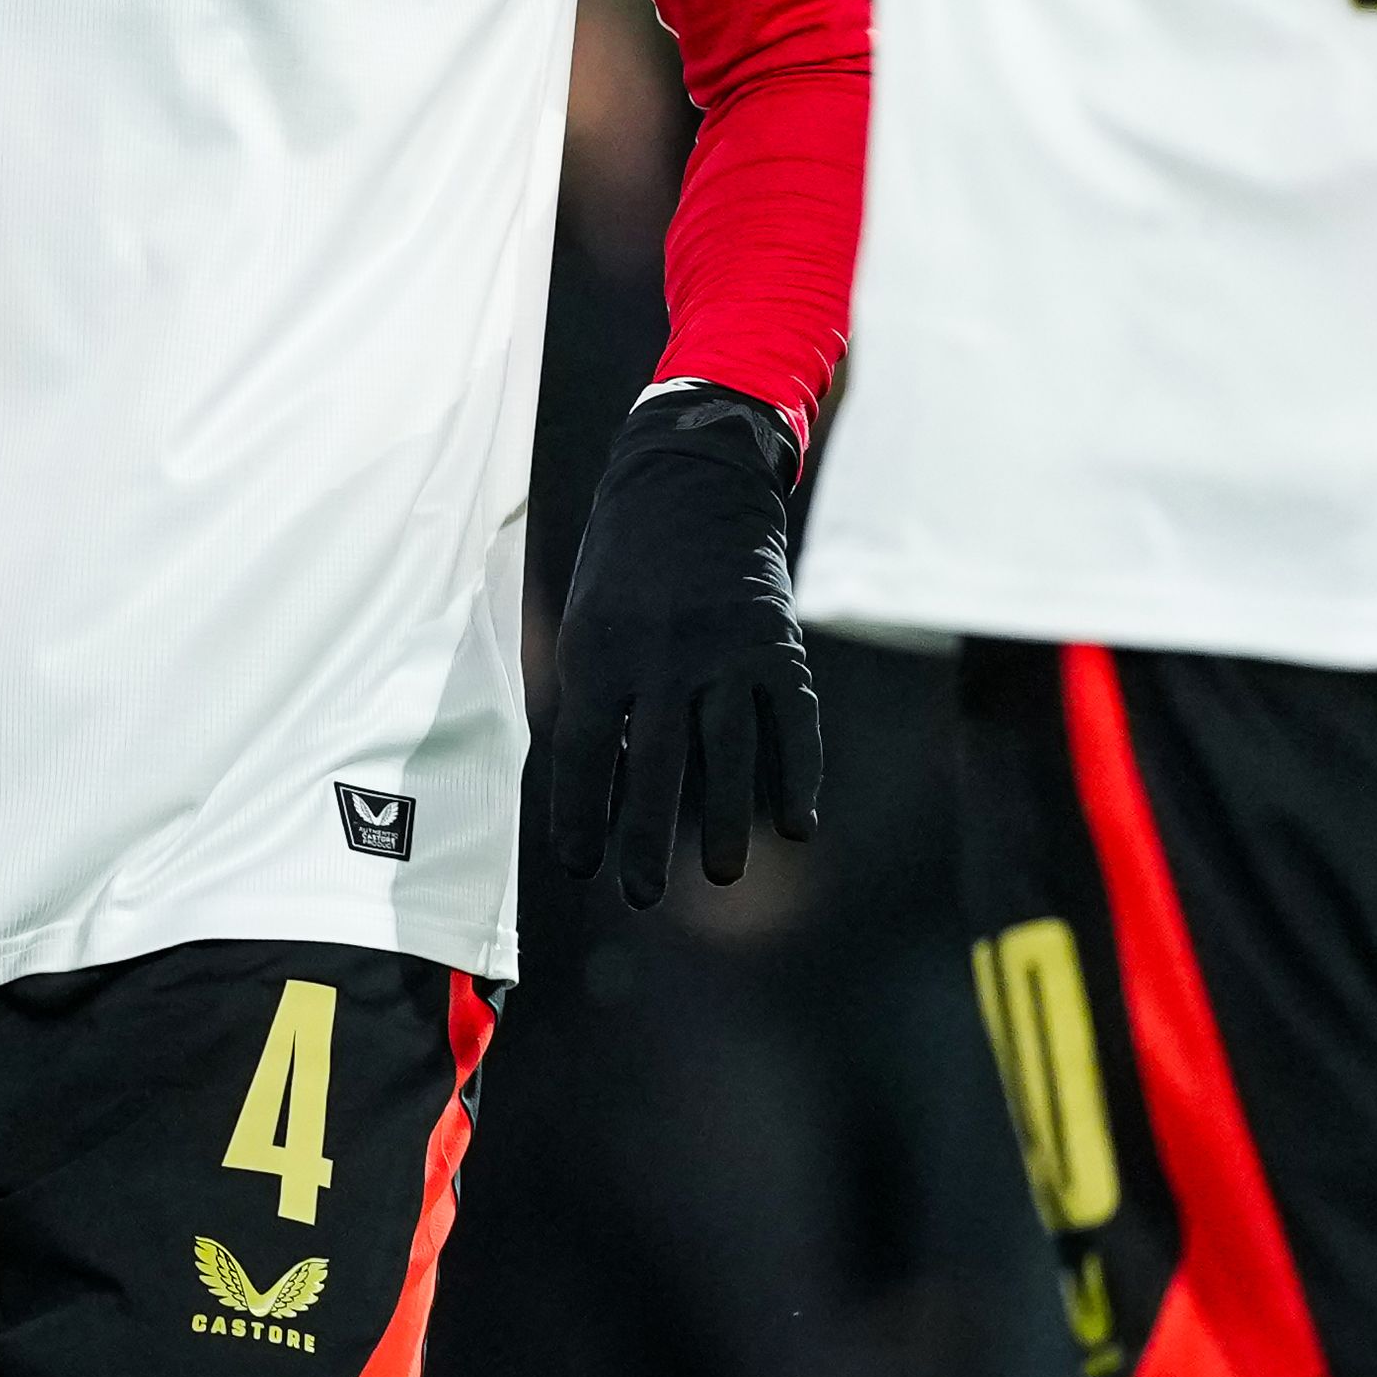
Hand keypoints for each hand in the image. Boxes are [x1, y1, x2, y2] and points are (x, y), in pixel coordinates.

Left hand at [536, 385, 821, 906]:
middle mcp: (665, 654)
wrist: (691, 480)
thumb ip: (592, 695)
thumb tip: (603, 788)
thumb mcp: (582, 617)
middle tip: (639, 895)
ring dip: (724, 821)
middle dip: (647, 838)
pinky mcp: (780, 646)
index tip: (577, 864)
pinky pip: (793, 723)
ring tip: (720, 877)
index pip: (585, 750)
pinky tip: (796, 825)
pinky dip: (799, 775)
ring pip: (730, 753)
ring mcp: (729, 650)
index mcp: (601, 648)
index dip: (581, 812)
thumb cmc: (622, 564)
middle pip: (658, 763)